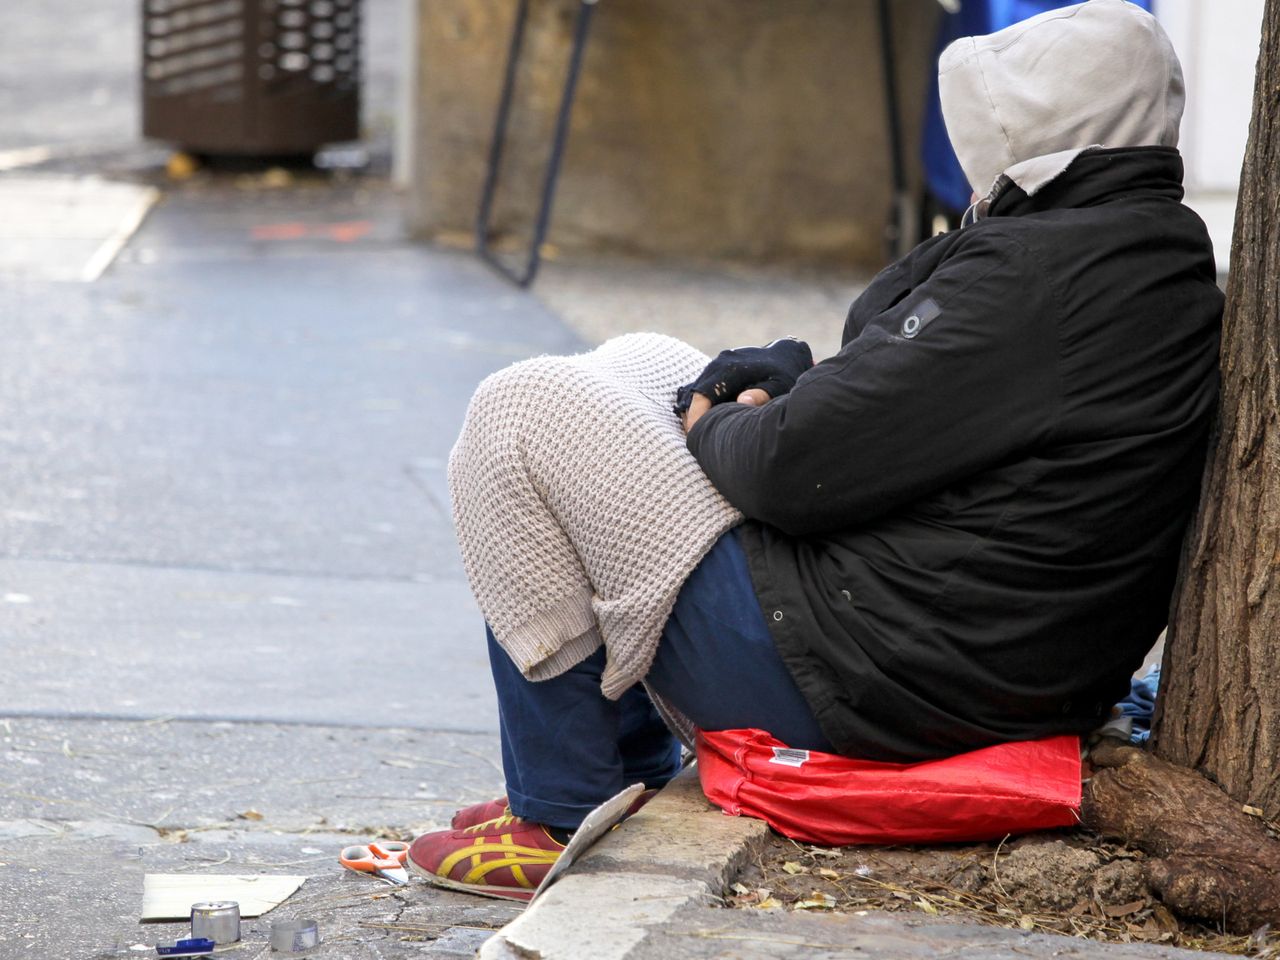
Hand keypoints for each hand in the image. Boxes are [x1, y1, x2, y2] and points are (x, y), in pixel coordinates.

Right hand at [673, 337, 812, 427]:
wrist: (787, 355)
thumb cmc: (784, 376)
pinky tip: (711, 419)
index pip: (703, 394)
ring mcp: (719, 364)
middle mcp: (720, 362)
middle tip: (697, 438)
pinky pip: (706, 387)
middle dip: (694, 415)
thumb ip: (762, 395)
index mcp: (731, 368)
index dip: (696, 415)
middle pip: (697, 393)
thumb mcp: (778, 387)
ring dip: (699, 409)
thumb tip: (743, 402)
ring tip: (702, 432)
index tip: (695, 434)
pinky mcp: (720, 368)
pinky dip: (706, 403)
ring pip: (700, 390)